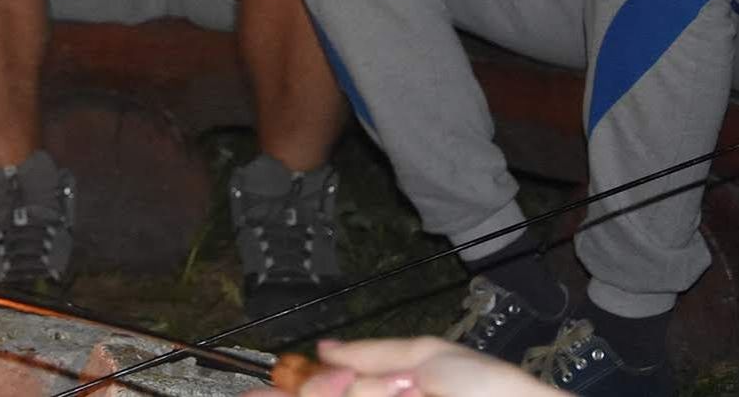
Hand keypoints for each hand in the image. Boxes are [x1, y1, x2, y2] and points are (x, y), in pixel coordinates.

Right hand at [251, 337, 554, 396]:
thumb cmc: (489, 392)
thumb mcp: (428, 357)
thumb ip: (371, 352)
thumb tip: (323, 346)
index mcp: (377, 387)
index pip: (317, 389)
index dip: (283, 389)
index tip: (249, 392)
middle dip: (320, 390)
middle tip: (377, 385)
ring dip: (348, 394)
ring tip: (398, 392)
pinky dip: (353, 396)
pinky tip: (386, 392)